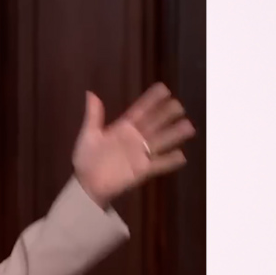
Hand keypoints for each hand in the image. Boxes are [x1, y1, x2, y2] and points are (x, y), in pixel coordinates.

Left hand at [71, 83, 194, 208]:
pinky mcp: (142, 170)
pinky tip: (182, 155)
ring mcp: (140, 155)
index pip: (141, 111)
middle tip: (180, 105)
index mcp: (122, 128)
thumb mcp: (88, 135)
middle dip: (167, 114)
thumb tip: (91, 93)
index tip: (164, 89)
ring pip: (160, 141)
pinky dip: (169, 161)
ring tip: (189, 126)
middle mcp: (135, 139)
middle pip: (154, 124)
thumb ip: (93, 115)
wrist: (86, 185)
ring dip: (174, 134)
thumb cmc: (86, 160)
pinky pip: (158, 164)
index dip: (151, 100)